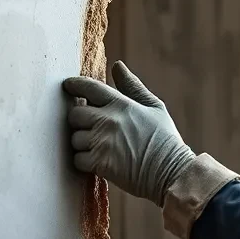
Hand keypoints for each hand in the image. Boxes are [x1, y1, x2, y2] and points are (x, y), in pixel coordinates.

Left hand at [62, 61, 195, 205]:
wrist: (172, 172)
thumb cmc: (165, 140)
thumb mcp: (154, 107)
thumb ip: (132, 86)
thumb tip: (117, 65)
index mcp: (121, 104)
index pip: (89, 87)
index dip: (74, 84)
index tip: (68, 86)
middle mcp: (108, 121)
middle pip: (74, 114)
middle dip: (78, 120)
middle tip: (88, 126)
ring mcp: (102, 142)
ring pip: (74, 138)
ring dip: (81, 143)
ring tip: (98, 147)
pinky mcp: (99, 163)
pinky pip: (77, 159)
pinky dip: (84, 161)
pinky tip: (97, 161)